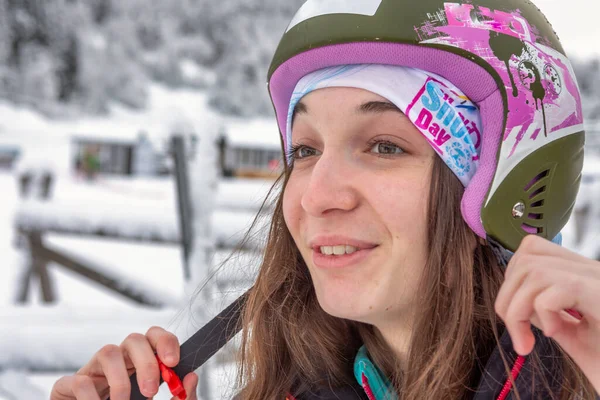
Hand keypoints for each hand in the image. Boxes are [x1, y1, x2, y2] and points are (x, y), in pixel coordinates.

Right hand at [50, 326, 197, 399]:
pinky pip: (78, 381)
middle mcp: (118, 361)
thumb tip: (192, 377)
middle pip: (134, 339)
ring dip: (120, 379)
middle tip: (151, 391)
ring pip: (107, 351)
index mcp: (140, 363)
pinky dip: (91, 398)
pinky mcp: (67, 387)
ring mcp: (93, 372)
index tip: (173, 362)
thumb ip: (180, 397)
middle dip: (146, 361)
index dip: (165, 342)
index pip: (154, 336)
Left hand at [495, 235, 599, 393]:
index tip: (517, 315)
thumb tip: (515, 303)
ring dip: (519, 308)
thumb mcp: (575, 336)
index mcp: (586, 277)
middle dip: (507, 296)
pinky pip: (555, 289)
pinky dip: (543, 312)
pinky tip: (557, 334)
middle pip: (526, 257)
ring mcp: (599, 280)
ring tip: (530, 340)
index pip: (533, 249)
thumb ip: (547, 314)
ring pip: (534, 269)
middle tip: (519, 336)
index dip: (512, 276)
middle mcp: (593, 272)